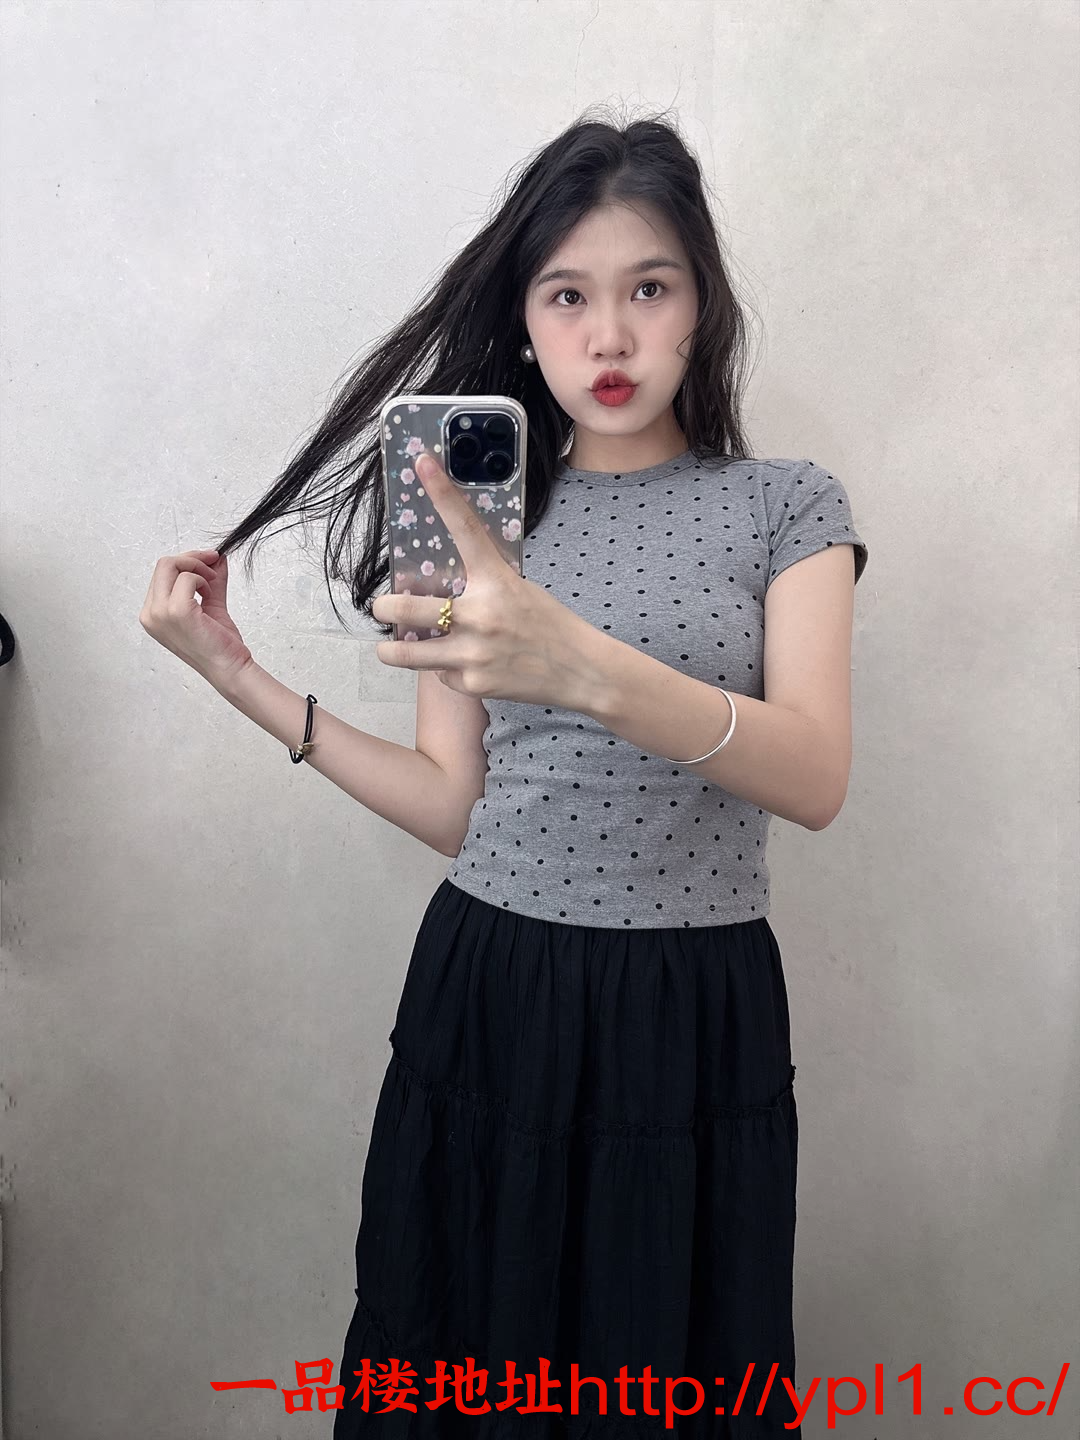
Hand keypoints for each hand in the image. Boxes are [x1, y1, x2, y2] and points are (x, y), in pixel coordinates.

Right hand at [139, 548, 253, 687]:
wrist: (229, 668)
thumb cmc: (218, 644)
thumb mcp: (210, 605)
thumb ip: (210, 581)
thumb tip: (217, 558)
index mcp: (152, 614)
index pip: (161, 574)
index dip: (186, 562)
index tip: (209, 561)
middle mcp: (150, 614)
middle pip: (163, 565)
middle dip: (191, 558)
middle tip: (213, 562)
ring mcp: (160, 613)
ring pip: (171, 566)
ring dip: (198, 568)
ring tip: (212, 584)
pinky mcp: (177, 612)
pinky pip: (187, 578)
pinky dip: (202, 579)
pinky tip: (209, 594)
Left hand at [371, 451, 597, 709]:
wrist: (581, 670)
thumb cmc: (551, 626)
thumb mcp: (520, 590)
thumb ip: (483, 585)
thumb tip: (443, 586)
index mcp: (496, 580)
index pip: (465, 528)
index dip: (441, 492)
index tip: (421, 463)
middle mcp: (480, 614)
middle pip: (406, 607)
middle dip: (385, 607)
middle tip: (382, 606)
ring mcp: (474, 652)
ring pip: (408, 652)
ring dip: (392, 649)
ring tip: (388, 646)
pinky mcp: (474, 683)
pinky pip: (440, 675)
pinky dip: (445, 671)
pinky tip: (463, 667)